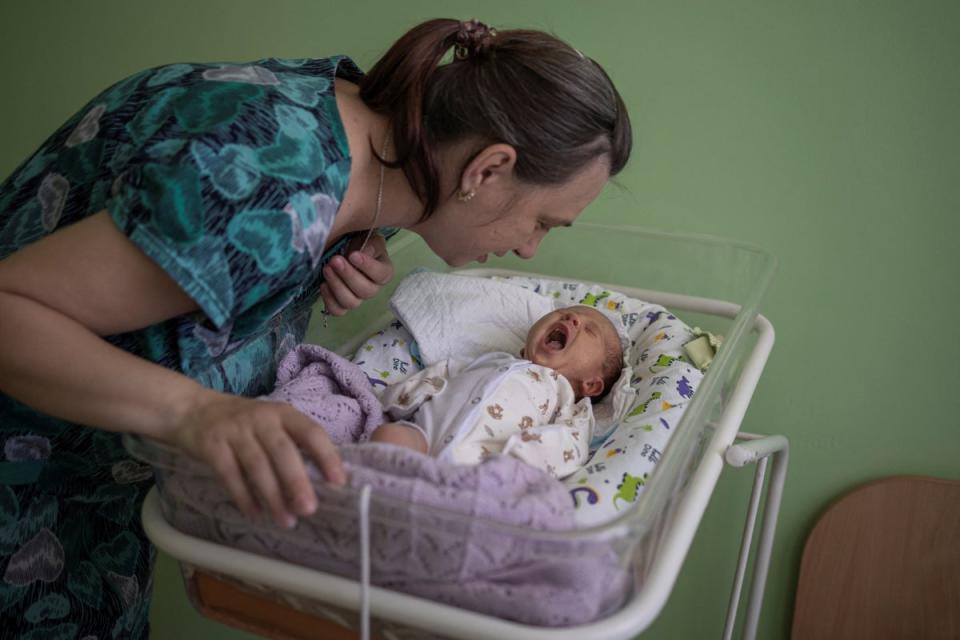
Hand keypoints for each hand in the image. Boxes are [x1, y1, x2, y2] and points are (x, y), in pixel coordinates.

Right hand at [165, 390, 344, 527]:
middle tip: (309, 509)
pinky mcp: (211, 445)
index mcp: (283, 414)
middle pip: (283, 451)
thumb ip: (293, 444)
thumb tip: (322, 480)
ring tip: (286, 520)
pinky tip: (255, 513)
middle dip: (297, 482)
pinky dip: (243, 496)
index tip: (338, 482)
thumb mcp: (272, 423)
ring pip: (257, 466)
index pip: (310, 432)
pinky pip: (229, 474)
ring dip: (273, 496)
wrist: (193, 410)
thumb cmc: (244, 424)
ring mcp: (234, 431)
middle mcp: (261, 419)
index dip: (326, 455)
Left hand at [319, 232, 393, 315]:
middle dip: (348, 275)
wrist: (343, 247)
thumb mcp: (368, 237)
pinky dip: (329, 300)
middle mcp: (372, 288)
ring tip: (326, 269)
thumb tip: (363, 253)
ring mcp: (357, 298)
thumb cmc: (359, 242)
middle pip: (365, 291)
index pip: (382, 275)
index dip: (368, 267)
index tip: (353, 255)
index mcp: (383, 272)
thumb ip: (370, 244)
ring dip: (337, 286)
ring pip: (351, 303)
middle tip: (335, 260)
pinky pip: (337, 310)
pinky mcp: (341, 304)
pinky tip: (323, 284)